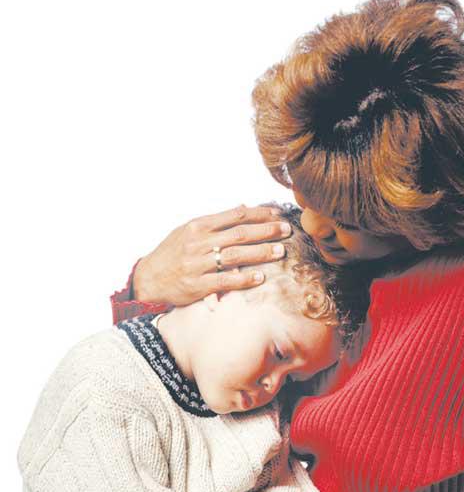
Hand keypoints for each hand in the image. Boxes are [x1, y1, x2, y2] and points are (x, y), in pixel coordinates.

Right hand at [132, 203, 292, 304]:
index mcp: (198, 226)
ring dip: (261, 253)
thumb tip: (243, 207)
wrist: (148, 278)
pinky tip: (260, 277)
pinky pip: (225, 280)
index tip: (277, 214)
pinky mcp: (198, 285)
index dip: (259, 214)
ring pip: (235, 256)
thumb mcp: (189, 230)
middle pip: (239, 234)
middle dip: (266, 231)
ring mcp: (198, 264)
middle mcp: (198, 243)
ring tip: (280, 251)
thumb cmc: (172, 253)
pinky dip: (244, 278)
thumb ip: (216, 221)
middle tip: (287, 230)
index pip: (234, 216)